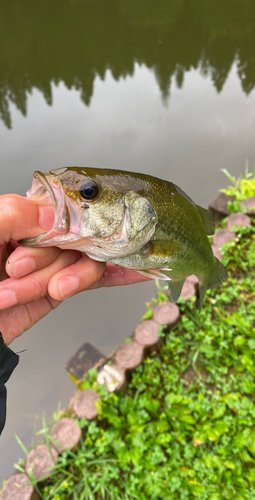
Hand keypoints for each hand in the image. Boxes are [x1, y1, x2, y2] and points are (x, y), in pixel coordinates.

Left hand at [0, 195, 149, 344]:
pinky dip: (118, 275)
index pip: (58, 205)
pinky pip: (93, 279)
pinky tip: (141, 270)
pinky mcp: (60, 289)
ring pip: (82, 260)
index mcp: (17, 217)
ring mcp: (51, 263)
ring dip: (57, 279)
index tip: (65, 232)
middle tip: (15, 270)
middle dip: (46, 258)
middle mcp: (37, 237)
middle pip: (74, 234)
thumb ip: (15, 213)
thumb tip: (57, 214)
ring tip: (22, 293)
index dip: (64, 219)